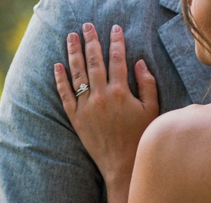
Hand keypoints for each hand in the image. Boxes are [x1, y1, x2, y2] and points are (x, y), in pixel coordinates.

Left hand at [54, 24, 157, 185]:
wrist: (124, 167)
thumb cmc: (141, 139)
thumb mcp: (152, 112)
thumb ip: (148, 86)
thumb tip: (140, 63)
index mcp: (121, 93)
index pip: (117, 60)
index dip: (116, 42)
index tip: (115, 29)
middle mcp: (101, 96)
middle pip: (94, 61)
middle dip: (91, 41)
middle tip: (87, 27)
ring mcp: (86, 106)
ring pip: (77, 73)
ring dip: (73, 52)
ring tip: (71, 37)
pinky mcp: (76, 117)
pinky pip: (65, 94)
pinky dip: (60, 79)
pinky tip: (57, 65)